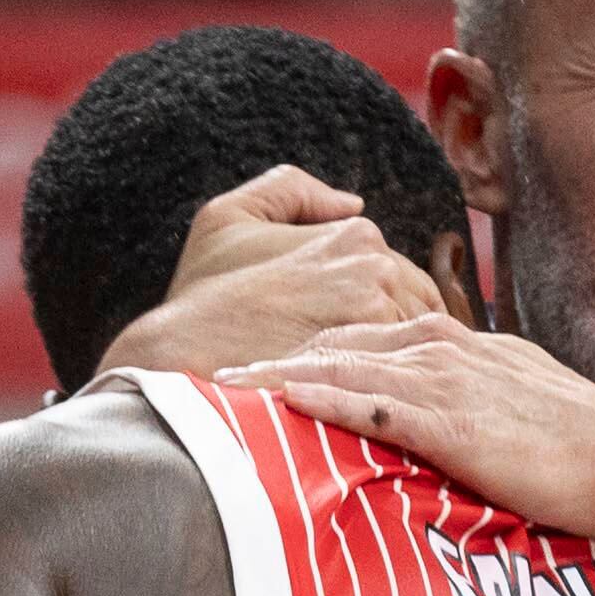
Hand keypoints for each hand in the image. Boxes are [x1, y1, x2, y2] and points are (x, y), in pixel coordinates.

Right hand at [94, 167, 445, 384]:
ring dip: (399, 365)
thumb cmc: (201, 293)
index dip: (380, 311)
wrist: (179, 355)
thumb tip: (351, 202)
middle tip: (371, 370)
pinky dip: (392, 390)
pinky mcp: (370, 362)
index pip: (399, 277)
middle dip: (397, 336)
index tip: (357, 340)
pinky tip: (368, 404)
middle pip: (415, 310)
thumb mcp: (230, 215)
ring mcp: (378, 314)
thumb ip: (291, 190)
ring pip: (412, 345)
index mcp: (355, 234)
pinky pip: (400, 378)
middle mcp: (377, 267)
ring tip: (371, 391)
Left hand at [220, 317, 594, 595]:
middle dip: (286, 347)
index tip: (275, 357)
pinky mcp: (457, 423)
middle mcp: (459, 351)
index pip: (384, 334)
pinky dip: (324, 394)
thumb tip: (453, 442)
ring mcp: (456, 383)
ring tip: (229, 380)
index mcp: (475, 349)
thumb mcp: (528, 423)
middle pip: (352, 336)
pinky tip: (282, 397)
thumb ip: (482, 418)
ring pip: (352, 361)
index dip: (325, 344)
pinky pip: (376, 400)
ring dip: (286, 369)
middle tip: (227, 363)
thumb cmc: (592, 461)